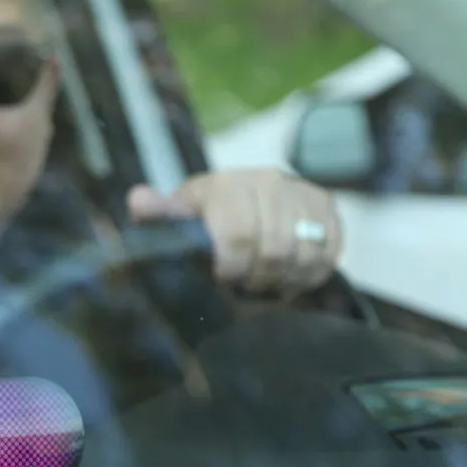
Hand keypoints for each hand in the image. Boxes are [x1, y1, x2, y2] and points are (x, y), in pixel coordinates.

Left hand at [127, 169, 342, 293]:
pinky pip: (328, 254)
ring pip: (303, 255)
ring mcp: (302, 193)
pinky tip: (287, 275)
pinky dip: (308, 274)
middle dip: (256, 278)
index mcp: (228, 184)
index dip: (231, 267)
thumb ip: (159, 213)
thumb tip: (138, 201)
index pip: (238, 234)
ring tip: (263, 281)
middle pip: (274, 250)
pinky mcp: (328, 209)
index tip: (222, 278)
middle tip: (243, 285)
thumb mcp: (179, 214)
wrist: (244, 195)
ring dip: (282, 279)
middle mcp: (269, 182)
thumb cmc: (205, 214)